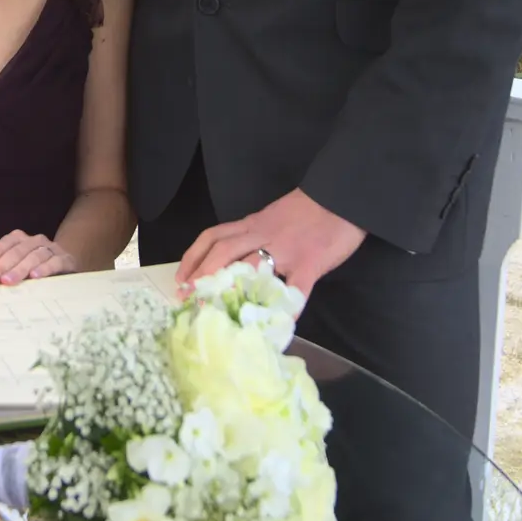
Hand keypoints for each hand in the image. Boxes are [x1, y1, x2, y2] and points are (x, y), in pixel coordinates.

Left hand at [0, 230, 77, 285]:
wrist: (63, 271)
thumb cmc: (28, 269)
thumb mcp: (6, 263)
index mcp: (18, 239)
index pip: (0, 247)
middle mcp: (34, 240)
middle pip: (15, 251)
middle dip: (0, 267)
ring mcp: (51, 249)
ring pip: (34, 255)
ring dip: (20, 268)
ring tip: (9, 281)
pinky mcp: (66, 259)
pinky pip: (55, 261)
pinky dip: (45, 268)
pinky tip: (35, 277)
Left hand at [175, 188, 365, 299]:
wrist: (341, 196)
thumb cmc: (308, 209)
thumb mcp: (273, 217)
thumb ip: (255, 235)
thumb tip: (236, 263)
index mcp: (252, 225)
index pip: (214, 237)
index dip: (193, 257)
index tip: (180, 279)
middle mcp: (263, 235)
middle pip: (223, 253)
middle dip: (202, 277)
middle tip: (190, 300)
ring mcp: (286, 250)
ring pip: (251, 267)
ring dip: (234, 292)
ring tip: (222, 315)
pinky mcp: (310, 262)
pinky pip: (296, 288)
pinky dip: (287, 306)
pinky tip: (279, 323)